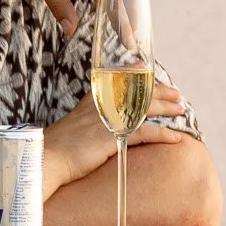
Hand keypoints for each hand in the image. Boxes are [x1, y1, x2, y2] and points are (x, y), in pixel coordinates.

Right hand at [41, 84, 188, 195]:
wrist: (44, 157)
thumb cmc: (52, 149)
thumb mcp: (68, 128)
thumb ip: (81, 122)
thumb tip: (87, 130)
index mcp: (90, 102)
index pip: (116, 81)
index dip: (133, 74)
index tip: (145, 68)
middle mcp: (101, 106)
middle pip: (136, 92)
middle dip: (159, 91)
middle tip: (175, 94)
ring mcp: (108, 120)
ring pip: (145, 108)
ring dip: (166, 108)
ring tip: (181, 109)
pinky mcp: (114, 136)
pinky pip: (146, 133)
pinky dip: (162, 134)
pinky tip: (175, 137)